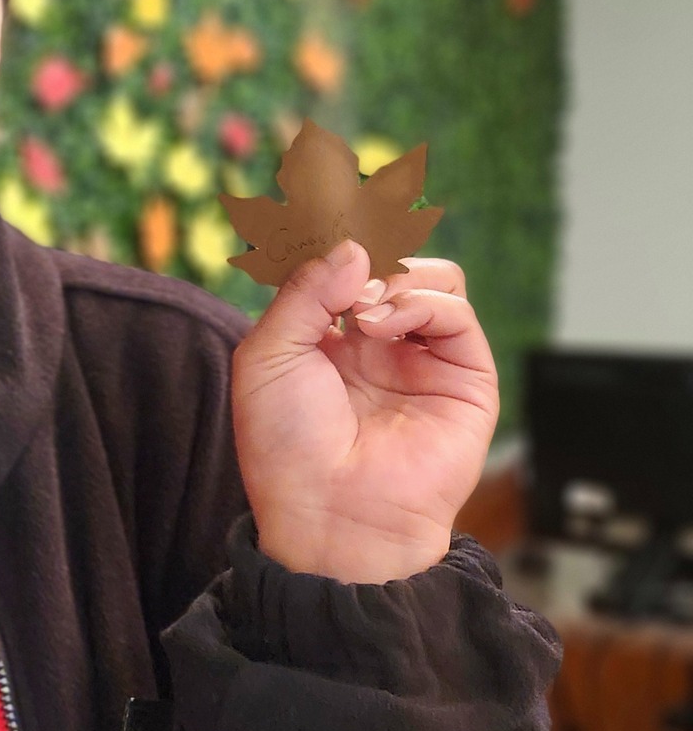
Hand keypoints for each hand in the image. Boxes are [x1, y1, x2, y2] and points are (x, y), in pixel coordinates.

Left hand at [231, 240, 497, 584]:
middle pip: (395, 266)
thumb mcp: (266, 358)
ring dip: (398, 275)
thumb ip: (302, 292)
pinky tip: (382, 323)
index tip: (322, 216)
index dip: (337, 243)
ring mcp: (422, 361)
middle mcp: (378, 347)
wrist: (332, 514)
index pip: (344, 270)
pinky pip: (455, 313)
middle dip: (371, 254)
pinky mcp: (464, 378)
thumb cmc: (287, 447)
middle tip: (347, 270)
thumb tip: (354, 248)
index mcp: (327, 341)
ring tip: (364, 307)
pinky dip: (421, 301)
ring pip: (434, 280)